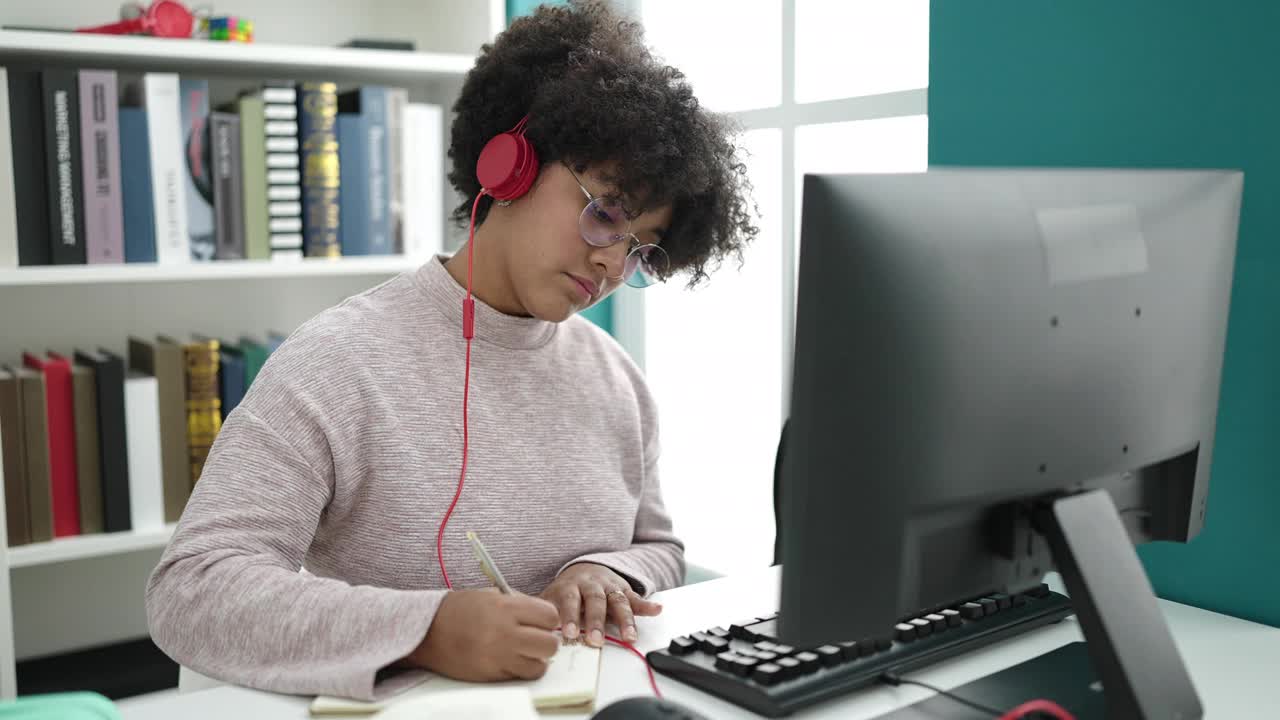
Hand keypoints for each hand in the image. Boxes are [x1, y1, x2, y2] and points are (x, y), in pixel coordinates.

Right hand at [407, 589, 559, 680]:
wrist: (427, 631)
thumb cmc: (458, 610)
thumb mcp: (490, 595)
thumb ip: (519, 604)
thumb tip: (545, 617)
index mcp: (506, 608)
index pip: (550, 616)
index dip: (549, 619)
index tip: (542, 620)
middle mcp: (505, 633)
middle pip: (550, 644)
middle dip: (547, 641)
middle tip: (537, 638)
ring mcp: (498, 657)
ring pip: (539, 666)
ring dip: (536, 659)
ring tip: (525, 652)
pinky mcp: (491, 675)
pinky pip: (520, 676)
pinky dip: (521, 670)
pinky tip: (511, 660)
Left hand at [540, 563, 662, 647]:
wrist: (586, 568)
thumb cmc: (566, 590)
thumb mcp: (551, 596)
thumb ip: (541, 609)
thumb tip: (524, 623)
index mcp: (571, 586)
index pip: (570, 600)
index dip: (570, 616)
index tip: (570, 634)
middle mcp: (592, 584)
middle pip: (596, 601)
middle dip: (597, 621)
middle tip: (596, 640)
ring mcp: (610, 586)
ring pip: (618, 601)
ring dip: (625, 619)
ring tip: (630, 636)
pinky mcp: (624, 590)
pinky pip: (636, 597)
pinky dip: (647, 605)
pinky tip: (657, 609)